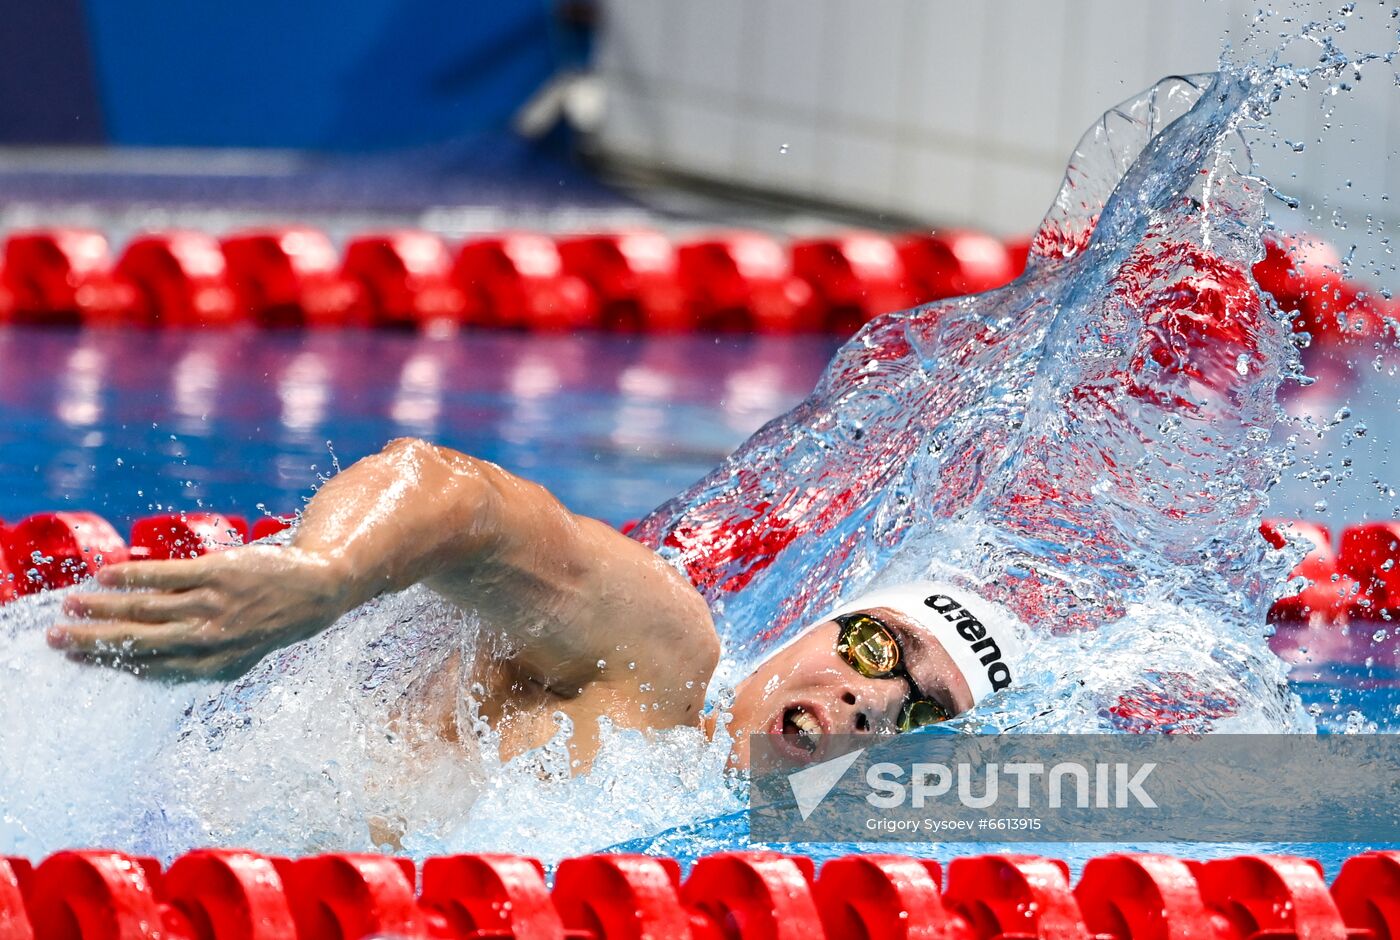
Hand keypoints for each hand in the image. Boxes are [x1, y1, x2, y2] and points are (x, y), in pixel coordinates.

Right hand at [48, 545, 349, 680]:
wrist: (316, 589)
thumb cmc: (269, 620)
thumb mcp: (239, 653)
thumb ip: (197, 661)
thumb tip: (144, 665)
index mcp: (214, 666)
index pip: (151, 668)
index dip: (111, 664)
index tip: (76, 660)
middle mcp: (211, 640)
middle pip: (140, 642)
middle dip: (93, 642)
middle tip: (56, 638)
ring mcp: (214, 606)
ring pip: (146, 609)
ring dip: (103, 608)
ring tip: (71, 605)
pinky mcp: (217, 574)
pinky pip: (166, 576)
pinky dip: (133, 576)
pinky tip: (107, 575)